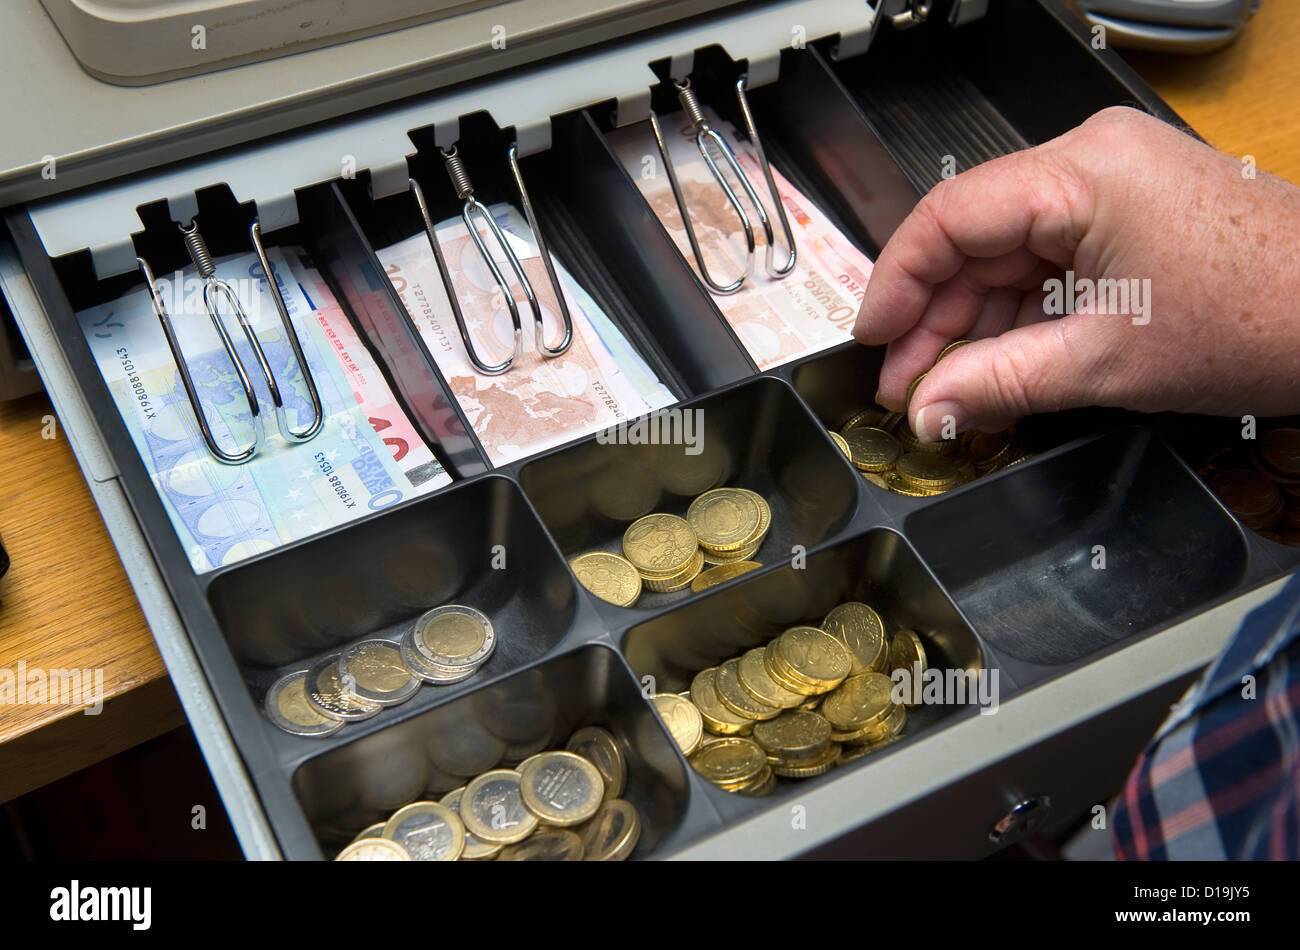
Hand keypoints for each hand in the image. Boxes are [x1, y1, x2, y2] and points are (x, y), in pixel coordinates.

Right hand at [853, 106, 1299, 441]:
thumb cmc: (1265, 314)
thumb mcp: (1105, 362)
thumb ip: (998, 384)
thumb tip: (927, 409)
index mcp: (1082, 173)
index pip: (949, 217)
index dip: (897, 283)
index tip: (871, 340)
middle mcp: (1091, 163)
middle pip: (974, 240)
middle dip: (934, 319)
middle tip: (904, 386)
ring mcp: (1111, 188)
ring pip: (1007, 257)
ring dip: (974, 325)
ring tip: (942, 390)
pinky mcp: (1128, 217)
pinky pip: (1048, 264)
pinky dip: (1019, 317)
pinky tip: (994, 367)